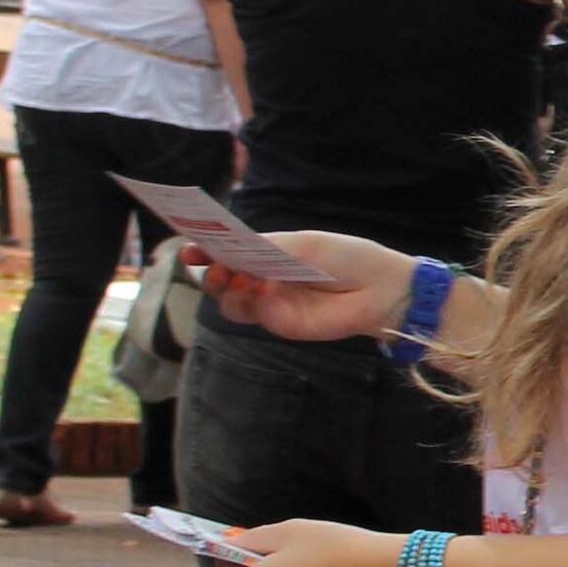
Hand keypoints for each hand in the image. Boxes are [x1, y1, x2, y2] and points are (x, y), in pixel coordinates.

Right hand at [191, 226, 416, 343]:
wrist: (377, 290)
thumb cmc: (346, 258)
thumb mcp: (303, 244)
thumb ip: (266, 248)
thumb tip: (229, 246)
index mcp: (271, 251)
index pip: (231, 248)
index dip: (207, 246)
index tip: (189, 245)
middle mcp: (265, 275)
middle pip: (221, 274)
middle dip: (208, 267)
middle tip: (203, 260)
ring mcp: (268, 300)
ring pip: (227, 299)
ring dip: (222, 285)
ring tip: (234, 275)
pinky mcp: (276, 322)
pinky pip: (246, 313)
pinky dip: (243, 300)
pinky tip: (258, 288)